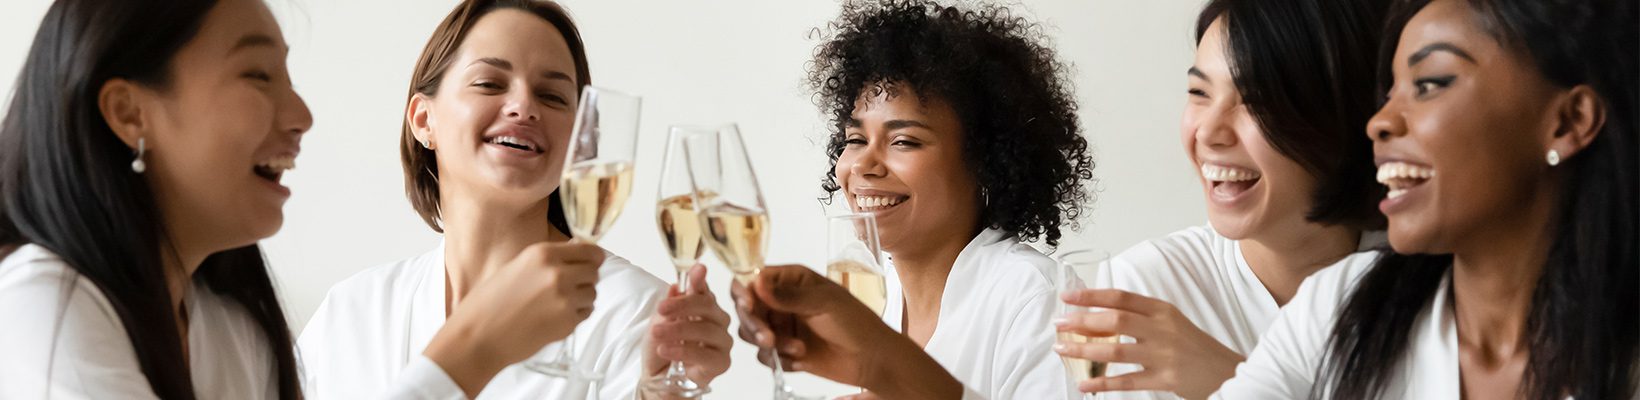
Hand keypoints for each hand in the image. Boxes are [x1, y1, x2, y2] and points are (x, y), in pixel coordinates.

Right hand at [424, 241, 603, 395]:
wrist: (477, 336)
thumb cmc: (488, 304)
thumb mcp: (516, 267)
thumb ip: (547, 261)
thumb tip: (575, 255)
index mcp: (543, 254)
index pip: (590, 250)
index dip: (592, 258)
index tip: (591, 263)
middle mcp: (557, 273)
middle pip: (594, 271)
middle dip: (585, 279)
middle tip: (569, 287)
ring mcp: (564, 298)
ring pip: (592, 294)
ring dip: (581, 299)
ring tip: (556, 305)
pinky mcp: (567, 322)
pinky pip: (585, 314)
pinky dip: (574, 316)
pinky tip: (552, 318)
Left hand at [644, 264, 732, 385]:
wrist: (659, 376)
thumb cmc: (662, 347)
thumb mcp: (658, 323)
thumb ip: (669, 306)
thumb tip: (675, 287)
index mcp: (703, 307)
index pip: (703, 289)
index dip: (700, 278)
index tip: (698, 268)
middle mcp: (717, 321)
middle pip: (707, 305)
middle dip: (682, 304)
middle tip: (661, 308)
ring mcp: (722, 341)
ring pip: (705, 329)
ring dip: (677, 330)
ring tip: (657, 334)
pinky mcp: (722, 362)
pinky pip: (705, 354)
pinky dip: (683, 351)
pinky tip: (666, 350)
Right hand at [731, 265, 960, 399]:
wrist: (873, 359)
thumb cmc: (856, 322)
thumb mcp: (824, 302)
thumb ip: (788, 296)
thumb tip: (757, 282)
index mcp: (791, 280)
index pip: (754, 280)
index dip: (745, 292)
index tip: (748, 305)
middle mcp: (783, 301)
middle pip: (747, 309)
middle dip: (755, 324)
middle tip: (768, 338)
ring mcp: (783, 326)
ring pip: (753, 334)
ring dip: (770, 344)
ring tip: (796, 348)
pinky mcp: (785, 350)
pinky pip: (766, 356)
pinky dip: (780, 359)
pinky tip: (802, 358)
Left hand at [1054, 289, 1243, 399]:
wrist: (1227, 372)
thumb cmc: (1194, 347)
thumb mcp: (1172, 322)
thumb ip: (1141, 317)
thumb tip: (1099, 314)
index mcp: (1162, 310)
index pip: (1121, 297)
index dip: (1092, 295)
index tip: (1068, 296)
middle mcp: (1162, 328)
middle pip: (1116, 319)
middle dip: (1082, 320)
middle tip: (1060, 323)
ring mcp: (1164, 354)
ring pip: (1116, 349)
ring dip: (1084, 350)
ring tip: (1062, 349)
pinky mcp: (1165, 379)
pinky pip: (1127, 381)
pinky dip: (1103, 382)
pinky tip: (1085, 383)